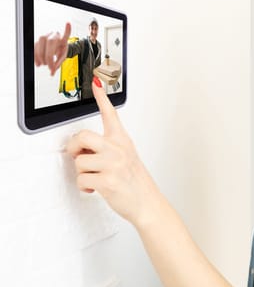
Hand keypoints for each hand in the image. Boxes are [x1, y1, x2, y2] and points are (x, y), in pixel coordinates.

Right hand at [34, 22, 70, 74]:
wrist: (55, 47)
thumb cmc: (60, 51)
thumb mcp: (62, 57)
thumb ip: (58, 64)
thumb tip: (51, 72)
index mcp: (62, 39)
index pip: (65, 35)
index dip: (67, 30)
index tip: (68, 24)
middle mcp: (53, 35)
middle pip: (49, 41)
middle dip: (47, 55)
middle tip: (48, 65)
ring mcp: (45, 36)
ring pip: (39, 42)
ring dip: (40, 55)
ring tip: (43, 64)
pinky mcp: (38, 40)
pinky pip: (34, 46)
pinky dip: (35, 55)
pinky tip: (37, 63)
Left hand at [65, 77, 159, 224]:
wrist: (147, 203)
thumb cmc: (135, 182)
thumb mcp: (126, 158)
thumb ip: (106, 149)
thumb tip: (81, 149)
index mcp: (123, 141)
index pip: (110, 114)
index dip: (102, 97)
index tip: (96, 82)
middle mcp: (118, 149)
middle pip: (82, 136)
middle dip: (74, 148)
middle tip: (77, 155)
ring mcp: (113, 164)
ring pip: (79, 161)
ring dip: (82, 174)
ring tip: (95, 178)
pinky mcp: (108, 181)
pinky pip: (81, 180)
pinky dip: (85, 188)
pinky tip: (96, 189)